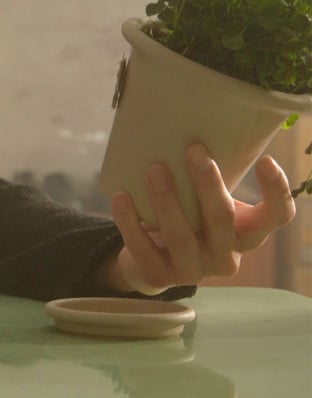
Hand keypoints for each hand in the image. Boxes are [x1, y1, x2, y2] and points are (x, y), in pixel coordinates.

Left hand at [101, 146, 294, 293]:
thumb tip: (193, 120)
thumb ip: (211, 179)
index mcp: (247, 234)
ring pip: (182, 235)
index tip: (264, 160)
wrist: (151, 260)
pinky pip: (144, 248)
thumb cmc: (189, 218)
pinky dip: (129, 221)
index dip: (276, 192)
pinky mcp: (161, 277)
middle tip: (192, 149)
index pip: (277, 217)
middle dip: (207, 183)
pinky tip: (120, 197)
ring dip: (166, 200)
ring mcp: (194, 271)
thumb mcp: (207, 201)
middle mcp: (226, 257)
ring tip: (153, 170)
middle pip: (223, 219)